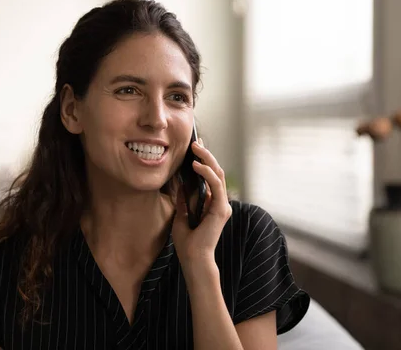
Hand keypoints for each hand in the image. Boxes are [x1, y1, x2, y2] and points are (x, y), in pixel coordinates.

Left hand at [171, 138, 232, 274]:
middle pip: (215, 172)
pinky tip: (196, 164)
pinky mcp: (220, 209)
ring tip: (195, 147)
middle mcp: (219, 202)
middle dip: (206, 154)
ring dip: (207, 158)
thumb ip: (183, 200)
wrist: (193, 259)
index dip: (203, 160)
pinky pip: (215, 185)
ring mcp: (222, 205)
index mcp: (211, 203)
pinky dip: (206, 173)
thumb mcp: (181, 215)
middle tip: (196, 141)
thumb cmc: (187, 243)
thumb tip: (179, 183)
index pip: (209, 176)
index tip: (195, 146)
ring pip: (217, 174)